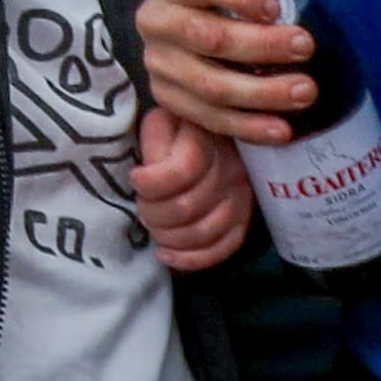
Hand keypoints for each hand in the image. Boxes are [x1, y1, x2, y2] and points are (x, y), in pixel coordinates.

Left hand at [134, 105, 252, 271]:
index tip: (135, 177)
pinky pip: (223, 249)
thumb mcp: (160, 121)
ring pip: (202, 233)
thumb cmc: (177, 128)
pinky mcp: (245, 219)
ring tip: (151, 226)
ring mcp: (242, 196)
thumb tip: (148, 175)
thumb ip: (154, 141)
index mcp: (206, 139)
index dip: (148, 183)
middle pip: (185, 208)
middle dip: (152, 212)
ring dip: (166, 236)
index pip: (179, 173)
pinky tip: (166, 254)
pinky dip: (190, 259)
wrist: (212, 135)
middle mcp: (231, 168)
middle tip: (141, 205)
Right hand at [139, 0, 325, 143]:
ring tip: (305, 91)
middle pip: (209, 38)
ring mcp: (160, 64)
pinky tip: (282, 128)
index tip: (276, 6)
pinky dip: (249, 127)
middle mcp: (157, 21)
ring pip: (211, 85)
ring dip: (262, 92)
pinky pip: (210, 118)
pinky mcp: (169, 98)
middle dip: (263, 46)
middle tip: (306, 47)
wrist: (188, 21)